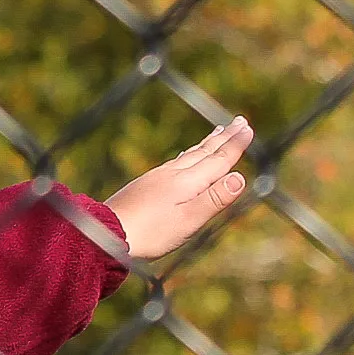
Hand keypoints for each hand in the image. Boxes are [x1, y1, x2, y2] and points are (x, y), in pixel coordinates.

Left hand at [103, 117, 252, 260]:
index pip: (218, 160)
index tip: (248, 127)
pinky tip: (184, 158)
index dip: (235, 145)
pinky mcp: (145, 184)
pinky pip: (175, 163)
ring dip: (206, 143)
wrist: (105, 234)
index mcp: (188, 182)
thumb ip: (214, 199)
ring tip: (217, 133)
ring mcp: (157, 177)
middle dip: (224, 137)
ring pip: (189, 155)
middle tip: (240, 120)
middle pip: (204, 152)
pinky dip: (188, 155)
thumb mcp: (188, 220)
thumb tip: (240, 177)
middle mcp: (173, 174)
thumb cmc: (150, 233)